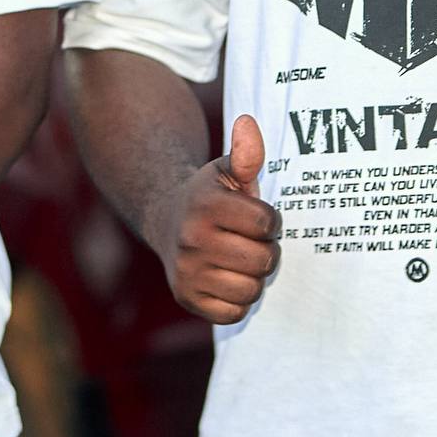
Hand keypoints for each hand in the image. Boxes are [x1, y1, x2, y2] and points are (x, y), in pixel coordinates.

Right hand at [150, 113, 279, 324]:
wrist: (166, 220)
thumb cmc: (209, 197)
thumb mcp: (226, 171)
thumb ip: (246, 153)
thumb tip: (248, 124)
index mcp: (205, 205)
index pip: (267, 225)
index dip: (270, 221)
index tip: (256, 216)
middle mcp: (191, 239)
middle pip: (264, 260)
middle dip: (265, 250)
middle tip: (250, 240)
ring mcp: (186, 272)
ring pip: (252, 290)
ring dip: (253, 276)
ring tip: (240, 259)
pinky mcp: (187, 298)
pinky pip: (235, 312)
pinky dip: (238, 299)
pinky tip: (227, 278)